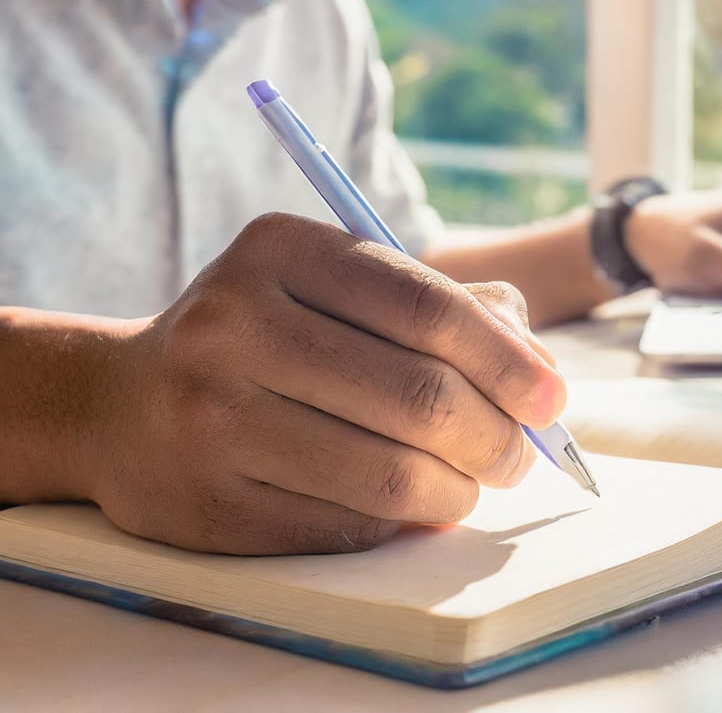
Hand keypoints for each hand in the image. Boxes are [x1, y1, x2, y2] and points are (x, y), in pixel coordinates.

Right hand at [84, 213, 564, 554]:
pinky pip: (346, 524)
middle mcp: (234, 324)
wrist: (117, 404)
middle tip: (522, 453)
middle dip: (497, 434)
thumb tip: (542, 366)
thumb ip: (447, 307)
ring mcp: (211, 417)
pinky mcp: (206, 504)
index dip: (507, 358)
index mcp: (279, 250)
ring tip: (474, 482)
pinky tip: (414, 501)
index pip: (426, 305)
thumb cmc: (263, 336)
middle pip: (419, 395)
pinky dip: (403, 519)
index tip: (553, 396)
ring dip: (459, 487)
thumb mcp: (337, 288)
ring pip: (389, 472)